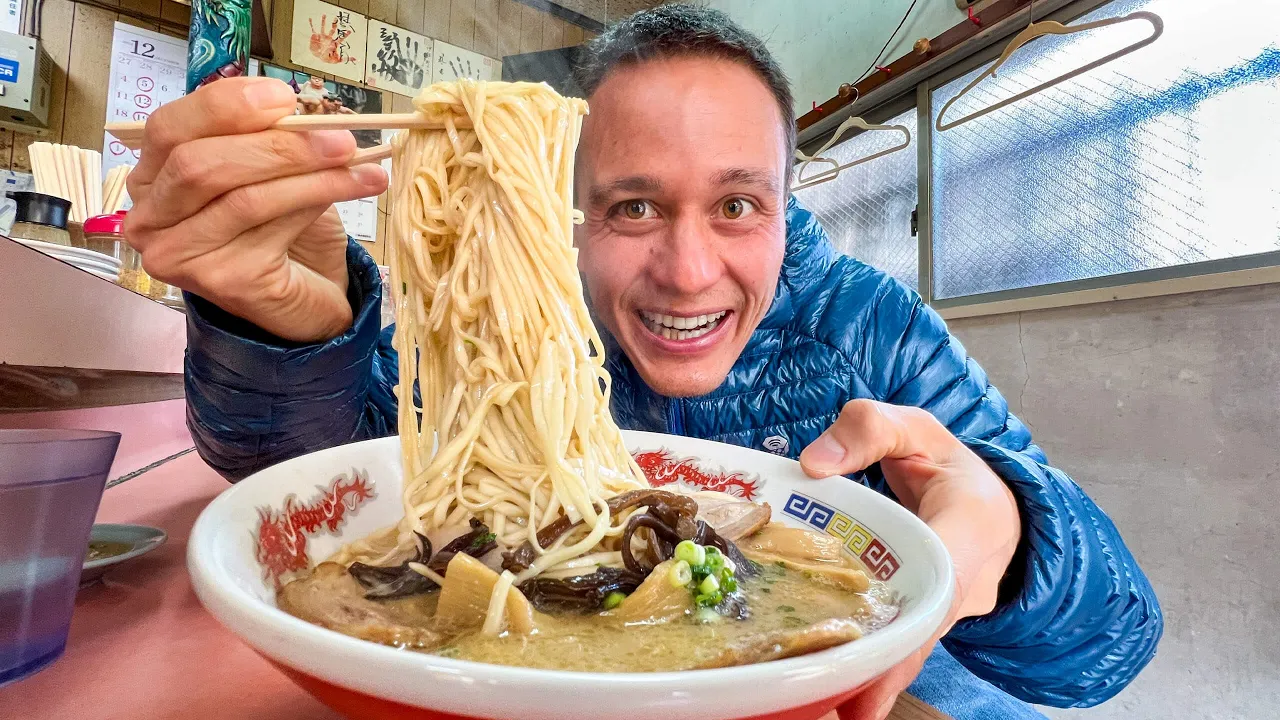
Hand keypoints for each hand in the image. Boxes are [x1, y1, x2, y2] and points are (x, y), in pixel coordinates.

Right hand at [125, 77, 387, 341]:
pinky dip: (316, 203)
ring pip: (243, 199)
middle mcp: (150, 220)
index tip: (284, 97)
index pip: (168, 128)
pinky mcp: (222, 283)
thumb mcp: (270, 172)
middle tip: (338, 138)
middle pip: (199, 165)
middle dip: (276, 145)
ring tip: (359, 164)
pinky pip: (272, 230)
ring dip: (310, 175)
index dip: (224, 107)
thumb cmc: (280, 232)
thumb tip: (299, 111)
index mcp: (152, 179)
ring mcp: (181, 257)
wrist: (303, 303)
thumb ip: (267, 140)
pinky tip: (353, 189)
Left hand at [798, 400, 1021, 719]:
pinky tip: (832, 691)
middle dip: (883, 670)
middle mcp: (968, 579)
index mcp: (971, 528)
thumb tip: (814, 463)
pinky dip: (870, 664)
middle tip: (839, 705)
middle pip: (923, 631)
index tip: (878, 662)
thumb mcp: (914, 428)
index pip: (943, 579)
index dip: (909, 625)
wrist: (988, 498)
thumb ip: (869, 430)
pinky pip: (899, 642)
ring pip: (911, 645)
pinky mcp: (925, 617)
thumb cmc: (947, 463)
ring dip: (873, 676)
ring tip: (826, 704)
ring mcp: (949, 606)